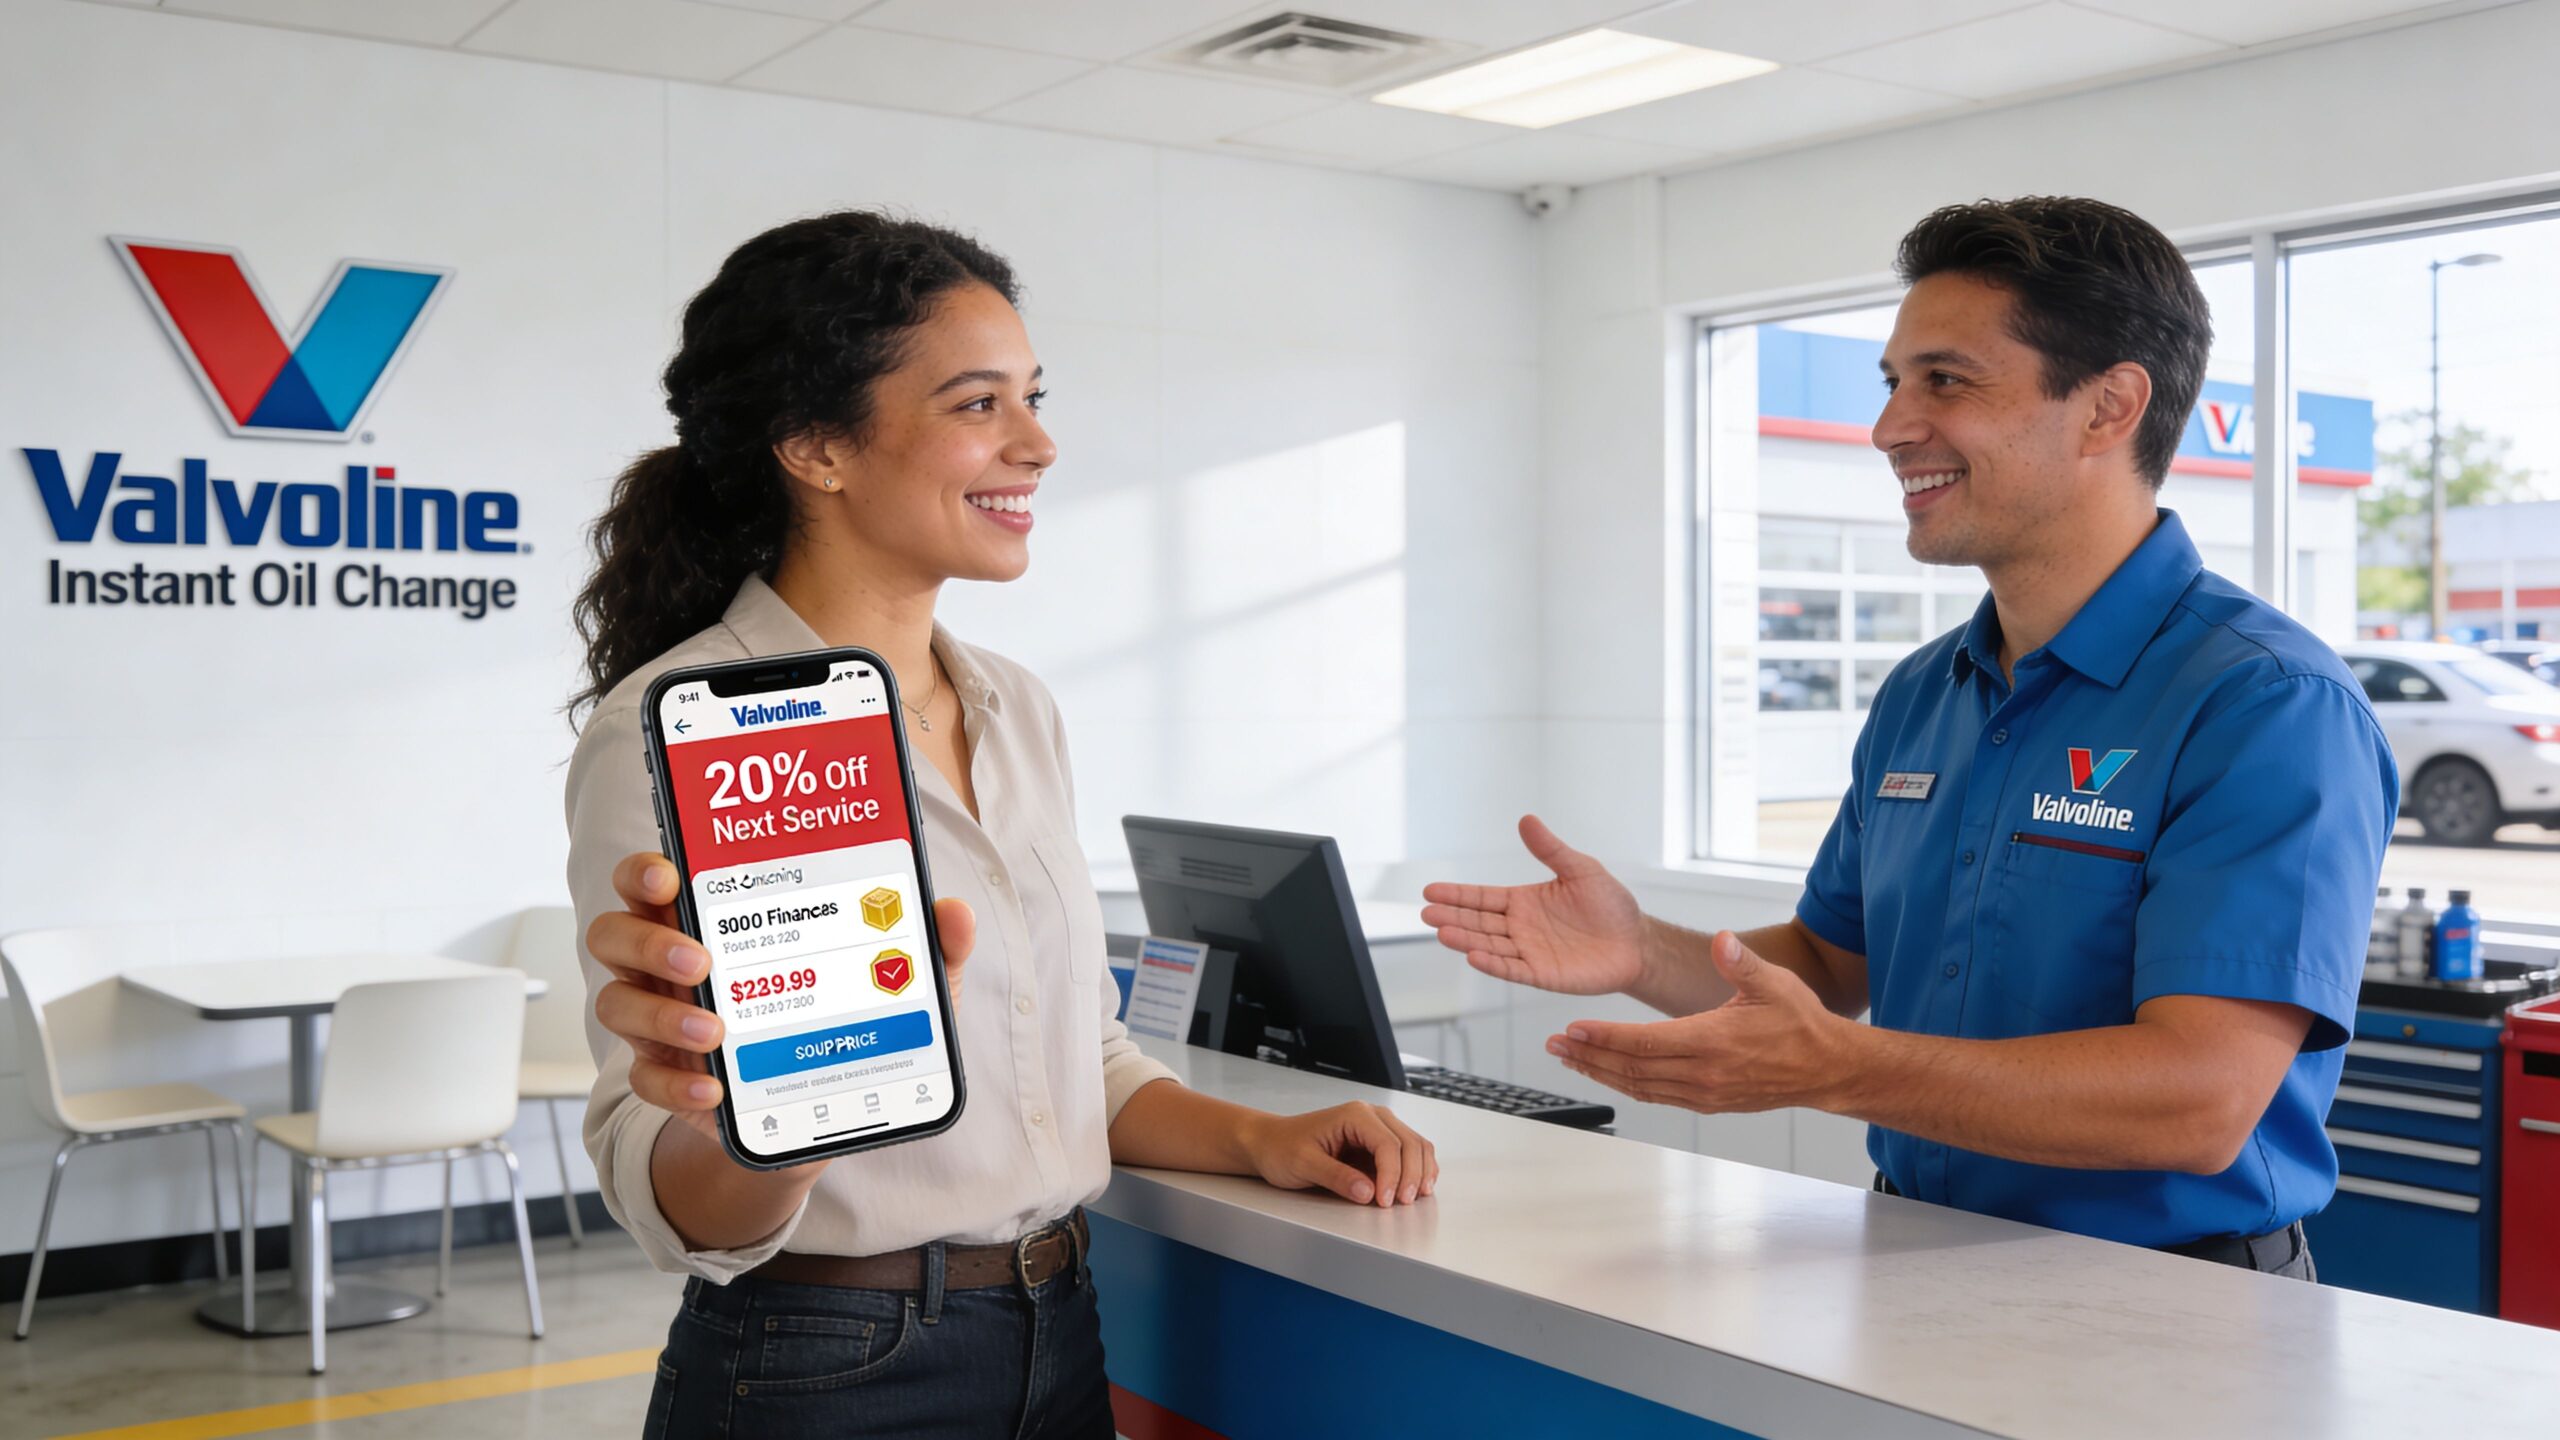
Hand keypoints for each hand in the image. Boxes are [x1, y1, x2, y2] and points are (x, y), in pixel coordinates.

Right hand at [586, 851, 974, 1145]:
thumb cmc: (845, 1019)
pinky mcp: (671, 1082)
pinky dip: (675, 1087)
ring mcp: (663, 1025)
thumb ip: (927, 950)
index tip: (670, 873)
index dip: (645, 870)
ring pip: (616, 1006)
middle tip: (701, 961)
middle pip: (614, 934)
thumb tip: (954, 913)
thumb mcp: (899, 989)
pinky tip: (714, 1090)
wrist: (819, 1112)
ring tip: (715, 1035)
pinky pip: (645, 1082)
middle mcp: (672, 966)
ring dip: (659, 1017)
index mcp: (715, 921)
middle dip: (645, 942)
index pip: (652, 880)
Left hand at [1241, 1102, 1437, 1207]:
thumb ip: (1336, 1177)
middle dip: (1410, 1175)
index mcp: (1354, 1115)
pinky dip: (1418, 1169)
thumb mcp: (1304, 1165)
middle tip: (1402, 1203)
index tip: (1385, 1201)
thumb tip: (1368, 1191)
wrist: (1271, 1143)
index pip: (1387, 1144)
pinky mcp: (1379, 1142)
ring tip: (1413, 1198)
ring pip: (1416, 1145)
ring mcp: (1378, 1127)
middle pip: (1409, 1142)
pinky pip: (1410, 1152)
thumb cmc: (1282, 1148)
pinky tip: (1415, 1188)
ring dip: (1420, 1172)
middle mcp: (1371, 1115)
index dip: (1392, 1175)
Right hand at [1421, 815, 1644, 995]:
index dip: (1457, 894)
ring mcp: (1528, 952)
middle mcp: (1520, 927)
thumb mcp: (1580, 869)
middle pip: (1478, 922)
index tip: (1430, 891)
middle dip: (1452, 917)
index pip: (1482, 898)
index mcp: (1524, 901)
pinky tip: (1473, 956)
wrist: (1636, 942)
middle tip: (1426, 913)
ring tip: (1442, 932)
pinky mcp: (1542, 974)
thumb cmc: (1610, 905)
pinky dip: (1492, 963)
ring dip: (1465, 939)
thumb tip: (1526, 819)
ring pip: (1489, 945)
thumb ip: (1550, 849)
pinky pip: (1512, 969)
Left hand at [1547, 932, 1853, 1113]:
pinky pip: (1658, 1097)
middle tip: (1554, 1046)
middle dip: (1588, 1056)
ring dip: (1602, 1074)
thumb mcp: (1774, 984)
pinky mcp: (1709, 1103)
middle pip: (1631, 1069)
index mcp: (1712, 1042)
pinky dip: (1628, 1086)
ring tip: (1571, 1061)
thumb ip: (1741, 962)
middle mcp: (1703, 1074)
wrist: (1828, 1069)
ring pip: (1640, 1087)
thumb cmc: (1801, 1023)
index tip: (1573, 1030)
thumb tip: (1720, 940)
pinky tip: (1610, 1075)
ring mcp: (1704, 1094)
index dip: (1604, 1037)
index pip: (1644, 1043)